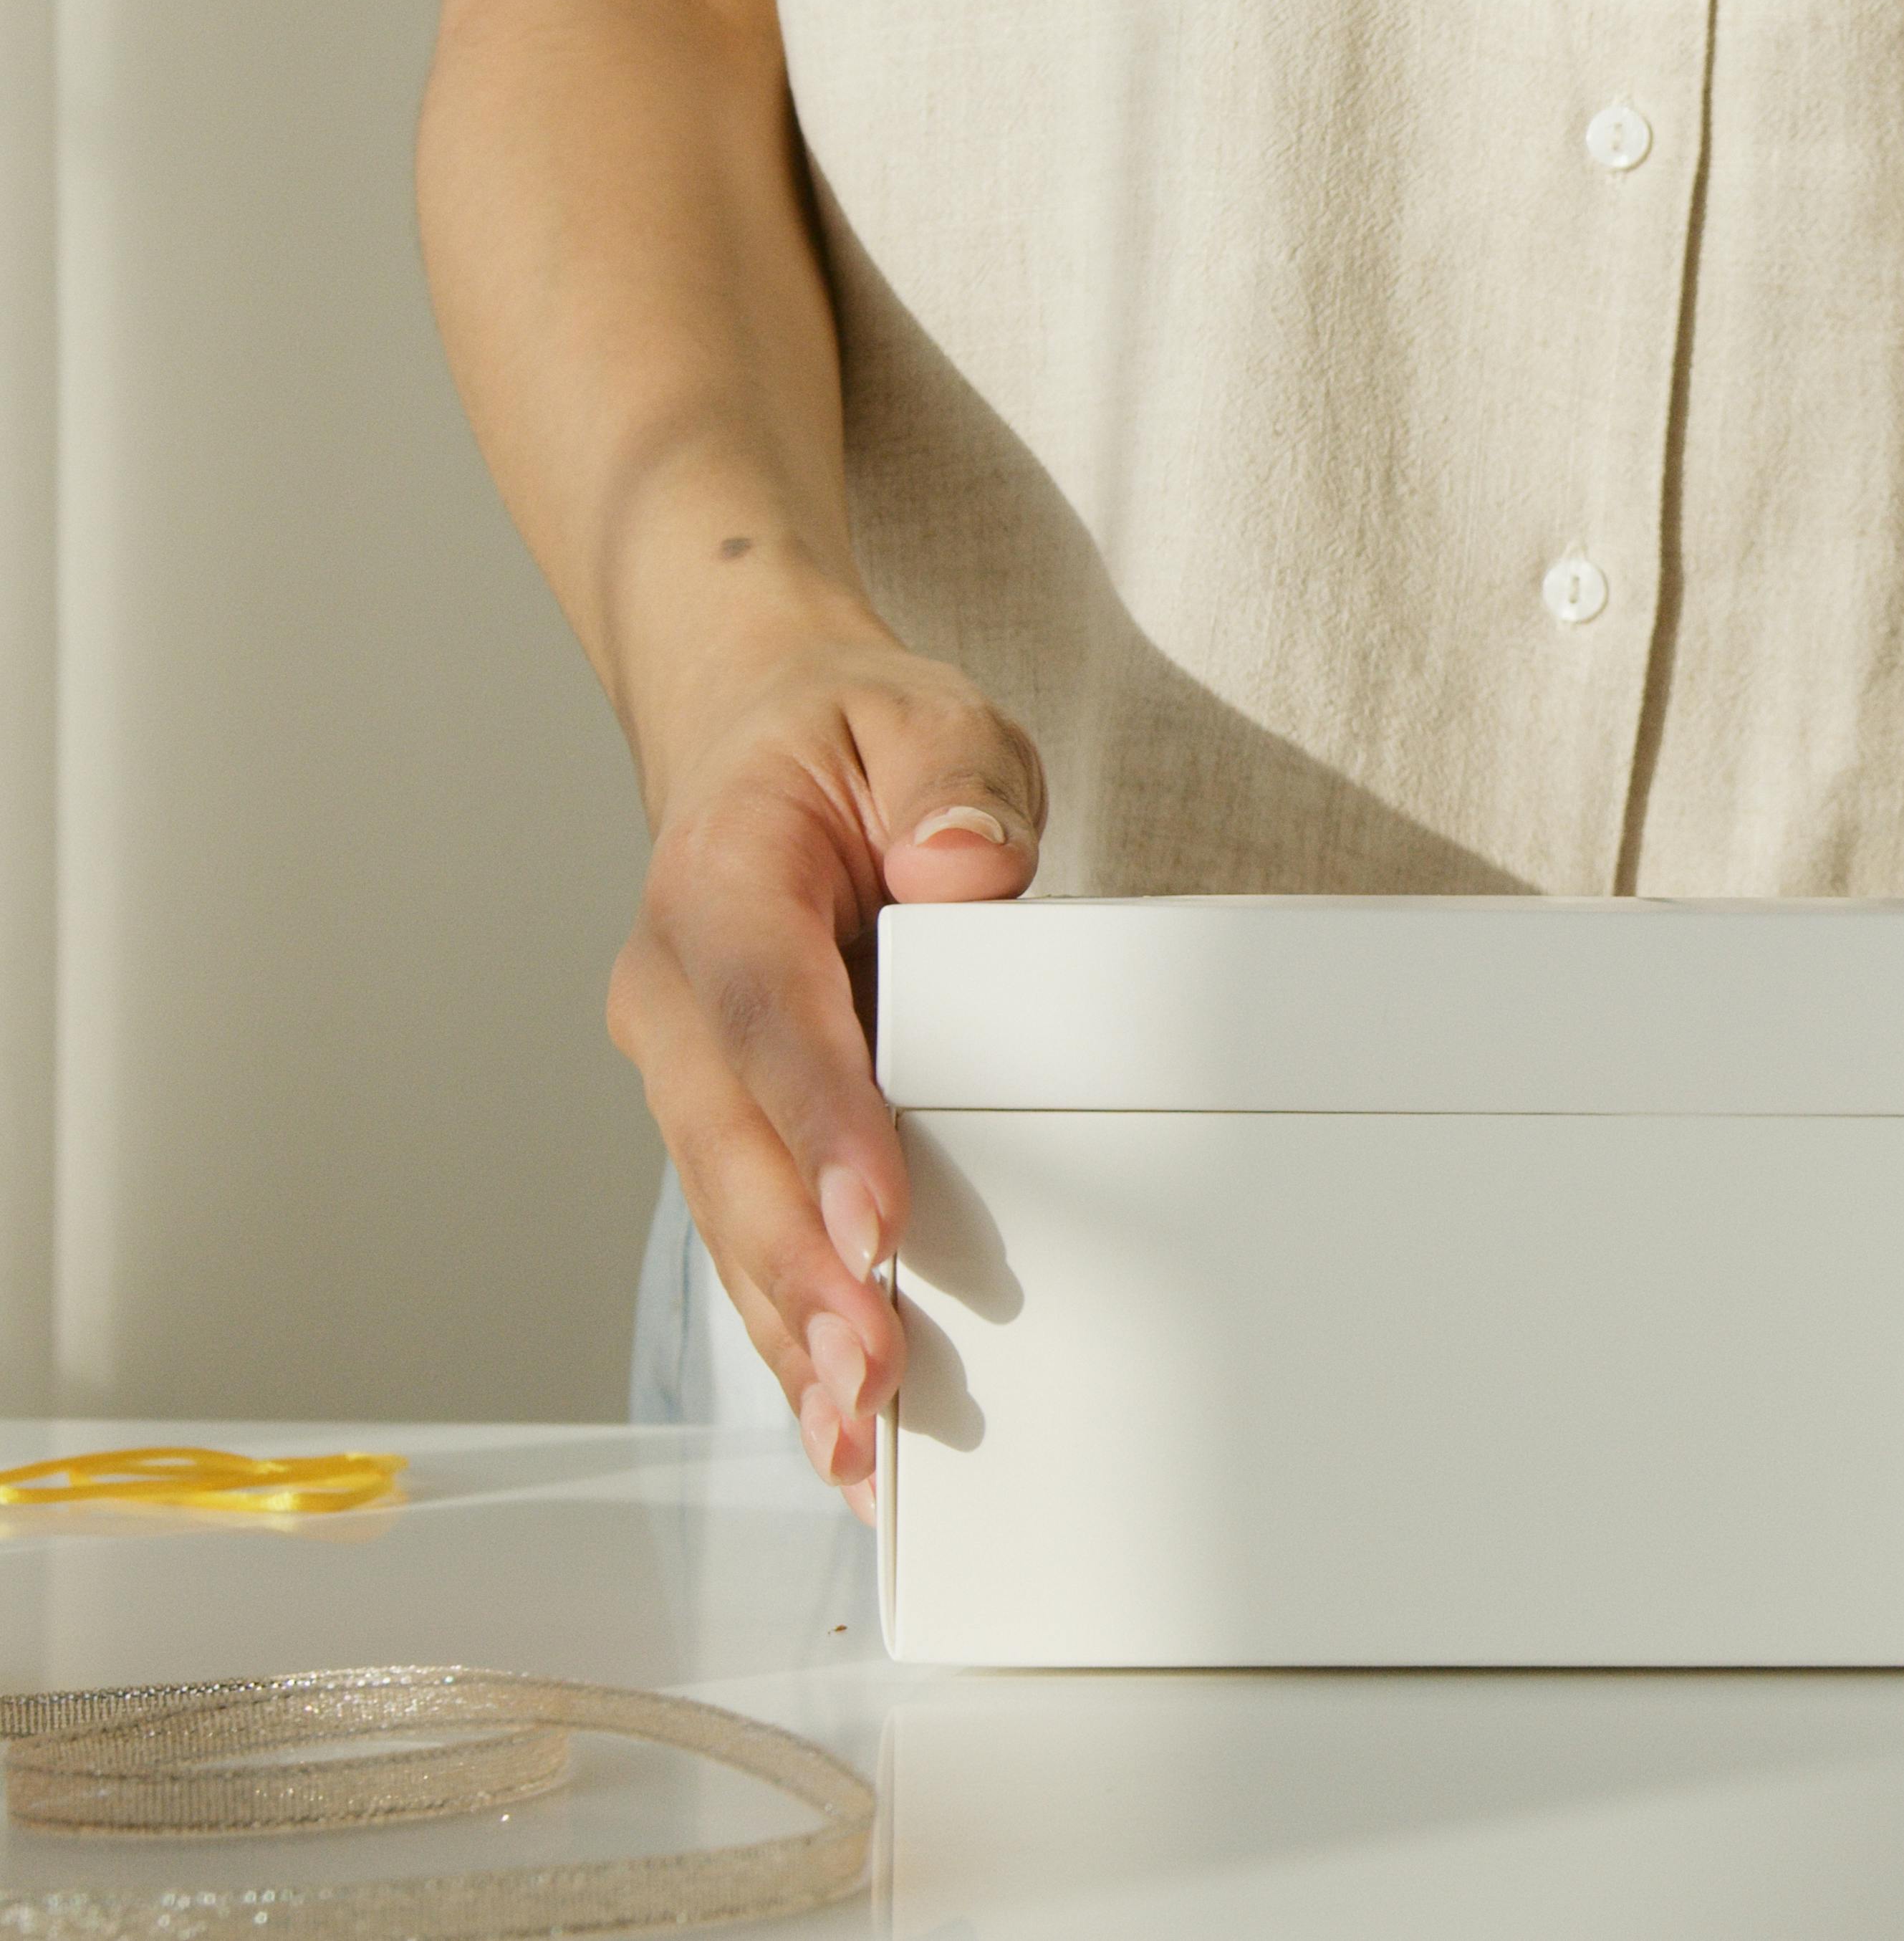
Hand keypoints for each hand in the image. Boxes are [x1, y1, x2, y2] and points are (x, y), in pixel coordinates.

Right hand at [606, 628, 1041, 1512]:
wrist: (770, 751)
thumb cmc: (854, 747)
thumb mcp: (924, 717)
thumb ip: (951, 782)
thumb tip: (967, 868)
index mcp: (718, 892)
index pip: (767, 1017)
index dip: (817, 1122)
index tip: (873, 1214)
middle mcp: (681, 1003)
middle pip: (731, 1152)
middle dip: (799, 1271)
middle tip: (871, 1371)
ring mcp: (694, 1082)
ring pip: (731, 1225)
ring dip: (790, 1337)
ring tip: (857, 1441)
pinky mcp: (732, 1137)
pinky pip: (755, 1246)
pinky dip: (793, 1339)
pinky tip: (843, 1432)